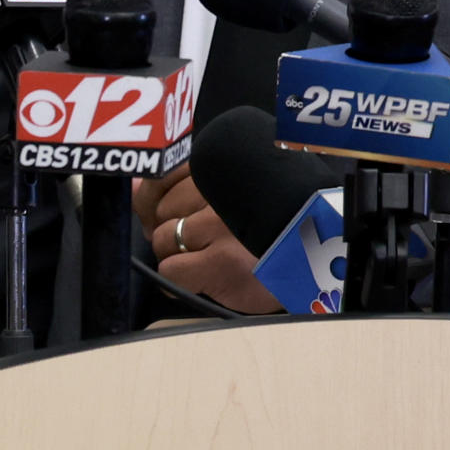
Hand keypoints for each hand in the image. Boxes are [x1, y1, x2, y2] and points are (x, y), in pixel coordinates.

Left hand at [138, 168, 277, 314]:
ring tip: (208, 258)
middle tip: (197, 242)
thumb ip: (175, 187)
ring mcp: (220, 226)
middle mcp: (220, 192)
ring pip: (161, 239)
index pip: (160, 177)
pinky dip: (181, 278)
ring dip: (175, 255)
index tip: (170, 212)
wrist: (315, 263)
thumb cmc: (265, 229)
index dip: (156, 200)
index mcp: (222, 170)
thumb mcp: (224, 196)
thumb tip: (134, 186)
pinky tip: (207, 277)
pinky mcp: (222, 262)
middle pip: (157, 210)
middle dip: (167, 230)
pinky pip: (170, 270)